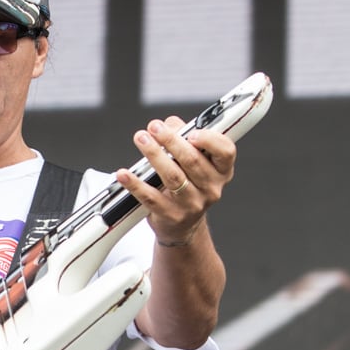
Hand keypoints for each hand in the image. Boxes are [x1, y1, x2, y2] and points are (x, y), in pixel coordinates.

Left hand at [115, 117, 235, 245]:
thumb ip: (184, 137)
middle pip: (192, 160)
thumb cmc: (188, 184)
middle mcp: (211, 188)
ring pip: (173, 176)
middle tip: (154, 127)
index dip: (209, 140)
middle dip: (171, 140)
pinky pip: (151, 198)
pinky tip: (124, 173)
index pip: (225, 152)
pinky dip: (135, 184)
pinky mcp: (171, 215)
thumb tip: (169, 125)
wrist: (181, 225)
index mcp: (221, 171)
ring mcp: (192, 204)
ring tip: (141, 139)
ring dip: (154, 155)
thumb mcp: (193, 161)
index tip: (191, 132)